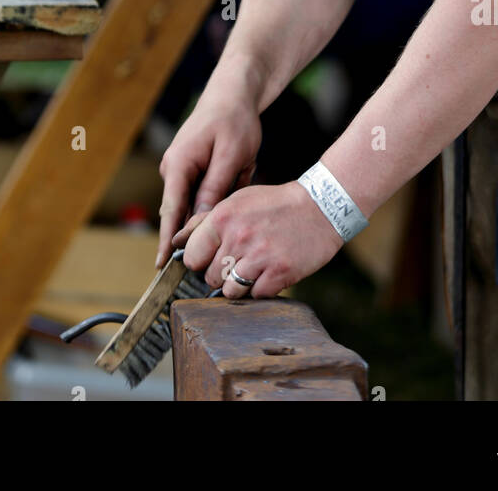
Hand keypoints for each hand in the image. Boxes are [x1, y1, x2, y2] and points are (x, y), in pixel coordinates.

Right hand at [155, 94, 261, 267]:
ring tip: (223, 224)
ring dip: (208, 213)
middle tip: (196, 266)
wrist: (233, 94)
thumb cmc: (233, 120)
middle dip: (187, 235)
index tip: (161, 264)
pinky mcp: (192, 169)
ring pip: (192, 203)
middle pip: (178, 211)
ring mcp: (181, 168)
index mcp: (179, 164)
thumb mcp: (230, 155)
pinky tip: (230, 200)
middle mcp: (174, 168)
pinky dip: (212, 202)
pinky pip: (200, 193)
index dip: (167, 239)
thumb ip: (215, 188)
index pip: (170, 210)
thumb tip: (200, 221)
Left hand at [173, 181, 343, 297]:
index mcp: (223, 217)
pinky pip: (256, 296)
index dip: (201, 260)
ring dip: (240, 286)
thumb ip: (204, 221)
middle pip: (211, 278)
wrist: (320, 207)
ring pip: (230, 292)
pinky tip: (270, 272)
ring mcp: (259, 257)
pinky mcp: (279, 274)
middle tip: (240, 261)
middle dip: (222, 273)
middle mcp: (238, 238)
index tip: (213, 257)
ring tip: (254, 268)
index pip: (191, 257)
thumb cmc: (275, 204)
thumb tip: (176, 241)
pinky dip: (262, 289)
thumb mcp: (237, 201)